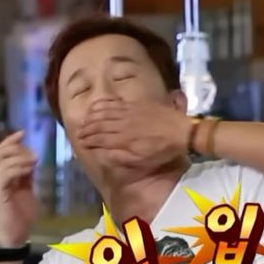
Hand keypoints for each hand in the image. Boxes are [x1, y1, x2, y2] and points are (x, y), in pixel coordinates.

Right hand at [0, 131, 37, 246]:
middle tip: (32, 152)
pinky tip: (29, 169)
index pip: (0, 153)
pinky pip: (4, 175)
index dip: (10, 141)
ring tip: (35, 159)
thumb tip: (31, 158)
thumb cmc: (21, 213)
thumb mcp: (27, 189)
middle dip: (15, 147)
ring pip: (1, 162)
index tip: (23, 133)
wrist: (17, 232)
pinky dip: (17, 168)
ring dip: (19, 157)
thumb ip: (26, 174)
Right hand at [77, 100, 191, 169]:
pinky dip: (102, 105)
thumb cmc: (164, 150)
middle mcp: (123, 124)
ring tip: (85, 121)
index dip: (89, 140)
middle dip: (87, 129)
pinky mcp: (136, 105)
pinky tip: (97, 106)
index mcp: (124, 139)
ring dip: (92, 117)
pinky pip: (114, 103)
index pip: (100, 138)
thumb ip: (120, 156)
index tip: (81, 142)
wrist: (183, 132)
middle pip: (99, 125)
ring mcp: (129, 113)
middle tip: (79, 132)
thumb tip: (101, 154)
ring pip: (104, 113)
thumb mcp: (143, 159)